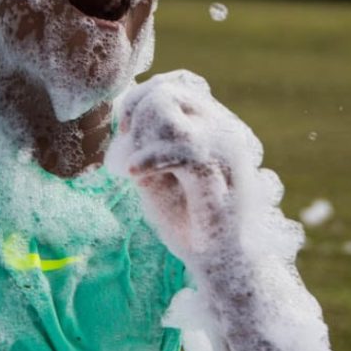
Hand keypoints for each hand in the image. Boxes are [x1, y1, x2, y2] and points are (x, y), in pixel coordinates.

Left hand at [107, 71, 262, 257]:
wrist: (224, 266)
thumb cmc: (190, 221)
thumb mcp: (163, 171)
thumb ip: (151, 139)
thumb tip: (125, 106)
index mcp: (216, 125)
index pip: (178, 83)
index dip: (143, 97)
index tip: (125, 128)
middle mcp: (225, 128)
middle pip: (169, 89)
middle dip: (137, 111)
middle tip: (127, 144)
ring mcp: (225, 148)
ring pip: (169, 109)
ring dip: (141, 135)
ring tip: (137, 167)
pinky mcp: (219, 173)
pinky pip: (179, 147)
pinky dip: (149, 159)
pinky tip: (134, 173)